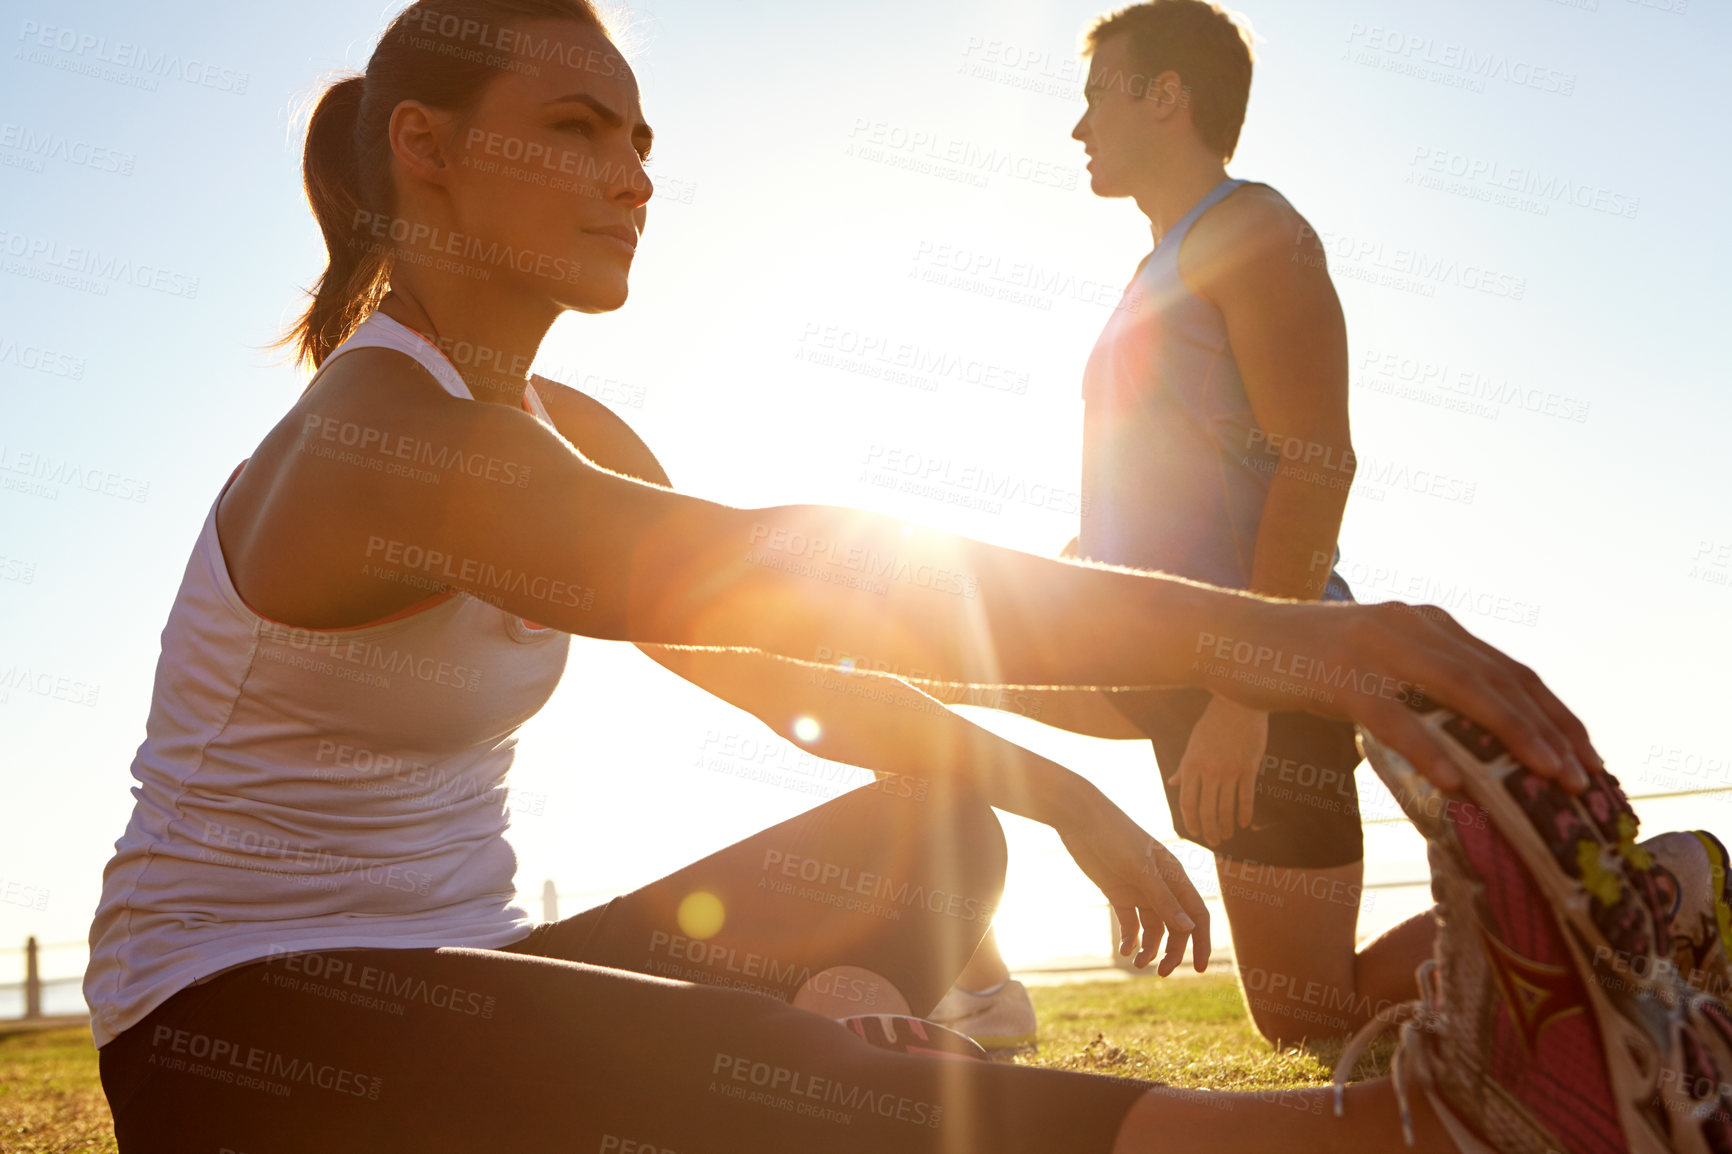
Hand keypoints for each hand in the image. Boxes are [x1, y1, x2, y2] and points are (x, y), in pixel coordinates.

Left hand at [1057, 793, 1210, 974]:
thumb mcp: (1140, 868)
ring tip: (1137, 964)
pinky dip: (1130, 938)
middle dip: (1172, 951)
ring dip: (1149, 948)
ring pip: (1153, 928)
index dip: (1201, 942)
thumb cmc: (1115, 835)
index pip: (1197, 915)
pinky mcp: (1118, 893)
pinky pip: (1130, 922)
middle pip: (1176, 927)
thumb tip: (1189, 929)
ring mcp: (1140, 890)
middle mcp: (1161, 885)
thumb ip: (1163, 899)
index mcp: (1175, 876)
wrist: (1080, 818)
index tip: (1199, 969)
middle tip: (1161, 973)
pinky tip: (1124, 949)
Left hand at [1170, 696, 1267, 846]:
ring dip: (1226, 825)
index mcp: (1191, 764)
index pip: (1187, 801)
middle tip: (1214, 841)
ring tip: (1228, 835)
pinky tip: (1245, 824)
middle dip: (1209, 829)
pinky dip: (1245, 814)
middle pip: (1206, 809)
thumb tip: (1173, 782)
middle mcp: (1209, 771)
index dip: (1190, 820)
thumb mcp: (1193, 743)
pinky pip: (1246, 797)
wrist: (1238, 703)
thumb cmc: (1213, 722)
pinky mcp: (1248, 768)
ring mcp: (1229, 771)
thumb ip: (1185, 766)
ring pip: (1226, 807)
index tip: (1195, 832)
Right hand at [1204, 600, 1600, 793]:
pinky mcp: (1337, 674)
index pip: (1508, 668)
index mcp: (1426, 622)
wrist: (1228, 637)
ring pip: (1462, 692)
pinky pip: (1394, 717)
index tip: (1590, 757)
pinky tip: (1460, 785)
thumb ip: (1416, 684)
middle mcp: (1411, 624)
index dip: (1555, 712)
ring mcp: (1375, 645)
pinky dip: (1431, 750)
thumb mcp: (1371, 665)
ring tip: (1549, 781)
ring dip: (1513, 738)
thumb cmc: (1300, 663)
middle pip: (1499, 679)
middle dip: (1550, 730)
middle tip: (1587, 781)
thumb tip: (1466, 740)